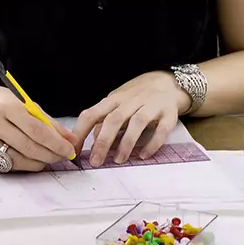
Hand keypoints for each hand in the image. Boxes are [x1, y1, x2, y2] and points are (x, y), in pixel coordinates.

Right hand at [0, 80, 76, 172]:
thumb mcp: (17, 100)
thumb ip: (43, 119)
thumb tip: (67, 137)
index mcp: (5, 106)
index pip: (36, 129)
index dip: (56, 142)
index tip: (69, 149)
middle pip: (29, 147)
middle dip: (51, 155)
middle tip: (63, 156)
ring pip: (19, 160)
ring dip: (38, 162)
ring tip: (48, 157)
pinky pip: (6, 164)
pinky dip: (21, 163)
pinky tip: (28, 157)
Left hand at [72, 71, 189, 166]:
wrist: (168, 83)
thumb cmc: (137, 97)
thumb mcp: (116, 105)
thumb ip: (104, 121)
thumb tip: (92, 142)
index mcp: (114, 99)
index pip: (92, 114)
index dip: (81, 132)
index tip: (74, 151)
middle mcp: (131, 101)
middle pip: (114, 120)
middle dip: (103, 142)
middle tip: (95, 161)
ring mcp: (151, 106)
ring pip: (137, 123)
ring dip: (126, 143)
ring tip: (118, 160)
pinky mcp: (169, 114)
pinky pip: (161, 130)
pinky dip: (152, 144)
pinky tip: (143, 155)